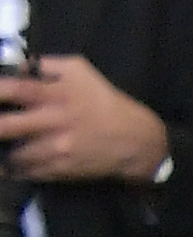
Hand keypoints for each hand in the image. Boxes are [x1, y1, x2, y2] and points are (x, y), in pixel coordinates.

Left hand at [0, 53, 173, 188]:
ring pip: (15, 154)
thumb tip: (17, 68)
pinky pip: (32, 172)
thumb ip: (46, 64)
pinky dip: (18, 170)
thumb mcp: (79, 69)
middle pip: (6, 127)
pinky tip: (12, 166)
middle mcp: (53, 122)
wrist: (137, 140)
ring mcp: (58, 149)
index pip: (13, 89)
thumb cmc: (105, 101)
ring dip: (5, 152)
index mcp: (54, 94)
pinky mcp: (64, 170)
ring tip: (3, 148)